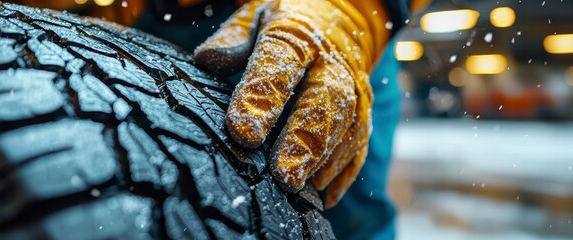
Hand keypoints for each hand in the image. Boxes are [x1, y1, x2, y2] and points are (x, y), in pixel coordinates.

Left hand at [194, 0, 388, 206]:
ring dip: (324, 160)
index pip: (279, 66)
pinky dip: (345, 171)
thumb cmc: (284, 21)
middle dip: (304, 141)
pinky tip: (325, 196)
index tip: (244, 132)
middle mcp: (332, 62)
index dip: (261, 100)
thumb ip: (232, 39)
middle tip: (283, 176)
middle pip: (323, 102)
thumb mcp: (254, 16)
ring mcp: (354, 88)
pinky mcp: (364, 111)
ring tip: (299, 189)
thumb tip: (208, 60)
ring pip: (346, 126)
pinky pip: (360, 142)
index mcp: (298, 34)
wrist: (340, 15)